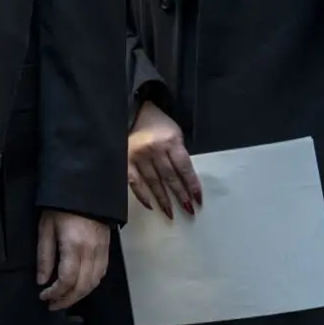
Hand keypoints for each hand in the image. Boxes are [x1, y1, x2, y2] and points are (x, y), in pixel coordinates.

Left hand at [36, 210, 110, 309]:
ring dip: (79, 295)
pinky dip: (90, 284)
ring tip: (64, 299)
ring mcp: (102, 251)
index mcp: (74, 246)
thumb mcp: (46, 228)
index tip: (44, 296)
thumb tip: (42, 280)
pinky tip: (80, 286)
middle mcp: (91, 252)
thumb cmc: (61, 207)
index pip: (67, 280)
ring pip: (94, 283)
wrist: (85, 190)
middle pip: (82, 286)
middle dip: (67, 300)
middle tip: (52, 305)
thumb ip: (44, 255)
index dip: (55, 293)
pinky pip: (101, 274)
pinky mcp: (107, 249)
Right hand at [127, 102, 200, 218]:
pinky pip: (134, 182)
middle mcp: (154, 149)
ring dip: (163, 199)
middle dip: (180, 195)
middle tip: (188, 210)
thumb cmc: (158, 124)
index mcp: (171, 141)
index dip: (192, 185)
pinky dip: (142, 195)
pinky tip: (150, 205)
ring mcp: (138, 156)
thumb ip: (179, 154)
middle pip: (170, 177)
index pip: (184, 168)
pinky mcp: (125, 160)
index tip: (198, 199)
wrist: (133, 112)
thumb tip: (186, 180)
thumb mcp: (175, 134)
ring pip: (154, 182)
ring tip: (171, 212)